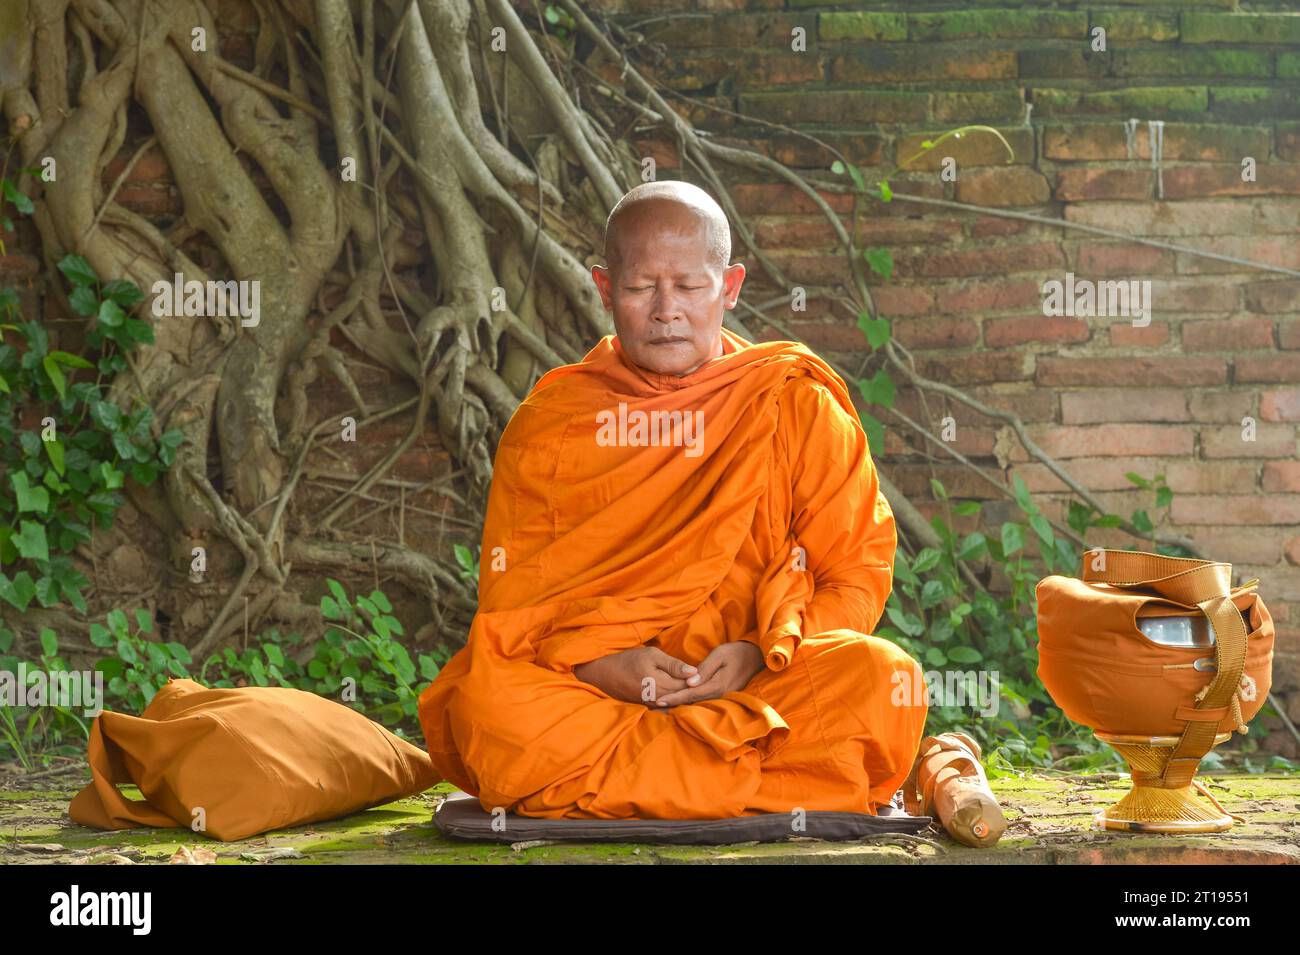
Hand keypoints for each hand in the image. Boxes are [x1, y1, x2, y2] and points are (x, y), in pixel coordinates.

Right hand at [573, 646, 701, 707]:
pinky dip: (677, 701)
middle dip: (697, 691)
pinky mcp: (649, 706)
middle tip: (712, 683)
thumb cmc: (628, 660)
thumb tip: (695, 672)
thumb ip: (673, 665)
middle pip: (685, 697)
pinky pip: (668, 706)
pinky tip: (684, 697)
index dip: (701, 681)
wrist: (604, 674)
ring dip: (688, 697)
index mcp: (663, 685)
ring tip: (702, 690)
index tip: (713, 674)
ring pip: (677, 703)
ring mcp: (654, 705)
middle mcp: (660, 699)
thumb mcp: (651, 655)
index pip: (689, 687)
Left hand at [654, 641, 764, 708]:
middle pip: (691, 704)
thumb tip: (690, 682)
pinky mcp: (722, 697)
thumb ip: (705, 669)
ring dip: (678, 707)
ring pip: (696, 705)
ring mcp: (722, 698)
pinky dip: (688, 704)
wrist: (756, 658)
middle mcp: (718, 696)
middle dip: (672, 707)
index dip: (673, 698)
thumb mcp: (720, 655)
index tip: (657, 702)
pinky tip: (678, 705)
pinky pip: (702, 703)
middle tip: (651, 709)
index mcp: (716, 685)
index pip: (689, 694)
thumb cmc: (736, 653)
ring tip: (660, 710)